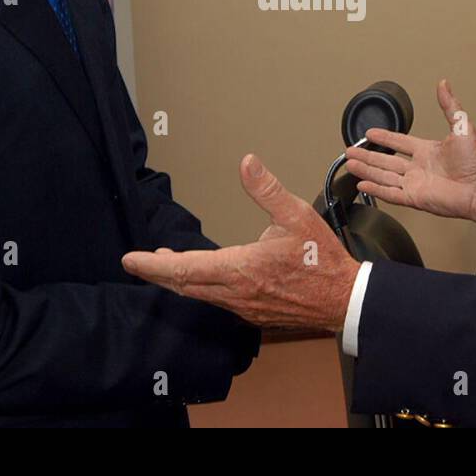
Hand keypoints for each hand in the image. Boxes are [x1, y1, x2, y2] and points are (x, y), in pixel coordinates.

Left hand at [122, 155, 359, 331]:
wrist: (345, 300)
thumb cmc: (323, 260)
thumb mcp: (297, 215)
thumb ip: (266, 189)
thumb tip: (247, 163)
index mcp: (241, 269)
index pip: (184, 268)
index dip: (153, 265)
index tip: (131, 260)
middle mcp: (235, 293)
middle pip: (183, 285)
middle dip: (158, 272)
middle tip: (139, 262)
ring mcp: (243, 306)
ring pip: (198, 294)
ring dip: (179, 278)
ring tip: (167, 262)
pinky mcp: (252, 312)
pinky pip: (215, 301)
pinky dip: (199, 286)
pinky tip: (203, 275)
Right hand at [344, 79, 475, 230]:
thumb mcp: (461, 126)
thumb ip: (450, 105)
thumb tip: (444, 85)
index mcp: (427, 151)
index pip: (399, 142)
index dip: (384, 137)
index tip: (370, 134)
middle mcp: (418, 168)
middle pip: (385, 160)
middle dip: (367, 156)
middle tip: (351, 151)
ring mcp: (415, 184)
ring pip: (383, 176)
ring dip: (366, 170)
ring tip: (350, 164)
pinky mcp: (414, 198)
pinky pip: (390, 193)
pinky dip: (375, 189)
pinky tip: (362, 185)